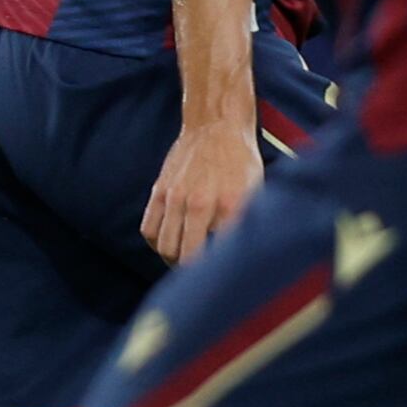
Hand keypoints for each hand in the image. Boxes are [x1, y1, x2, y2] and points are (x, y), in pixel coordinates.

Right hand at [139, 114, 261, 263]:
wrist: (216, 126)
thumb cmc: (241, 161)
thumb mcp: (257, 191)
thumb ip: (246, 222)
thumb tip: (243, 254)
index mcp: (230, 205)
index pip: (219, 254)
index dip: (220, 272)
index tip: (223, 280)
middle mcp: (200, 203)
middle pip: (187, 257)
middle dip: (193, 273)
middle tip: (202, 277)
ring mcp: (176, 197)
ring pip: (165, 247)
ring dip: (174, 260)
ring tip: (184, 262)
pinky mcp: (160, 191)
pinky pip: (149, 229)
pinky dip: (157, 243)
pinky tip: (170, 243)